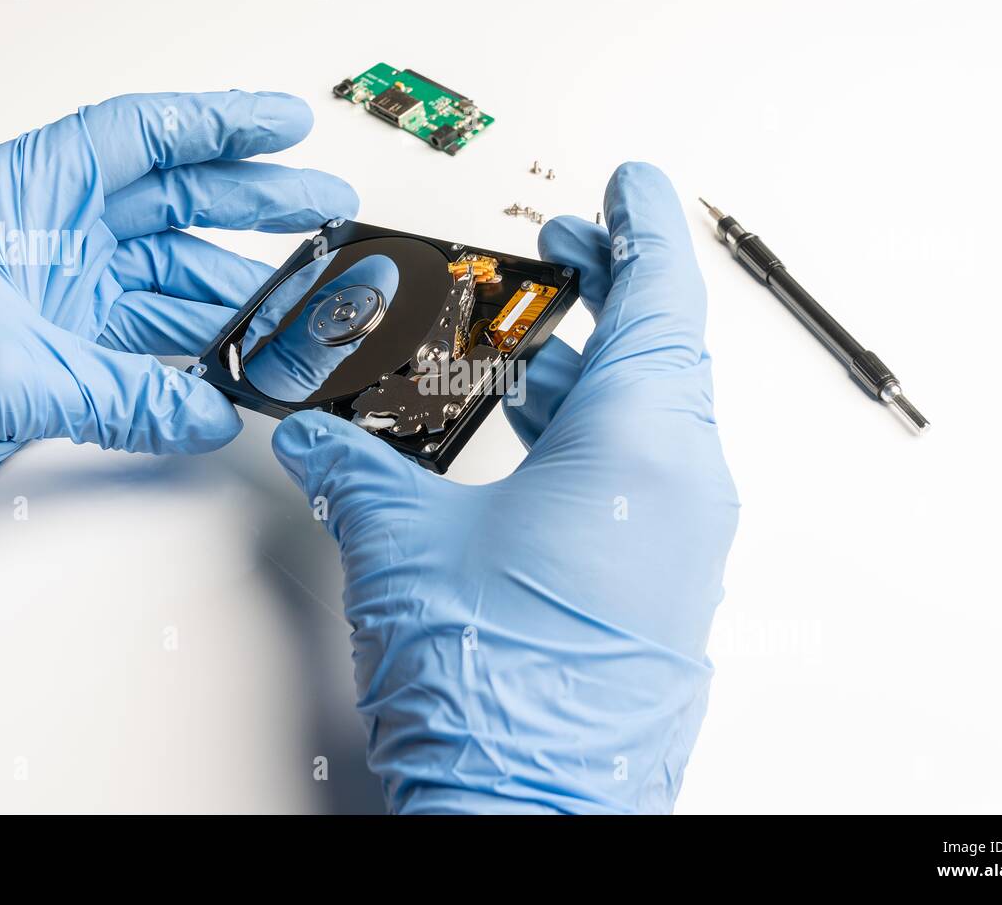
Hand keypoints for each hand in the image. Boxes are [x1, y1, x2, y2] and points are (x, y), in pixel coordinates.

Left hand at [0, 90, 356, 582]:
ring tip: (292, 317)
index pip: (130, 137)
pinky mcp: (53, 355)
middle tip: (321, 210)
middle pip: (165, 203)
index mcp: (8, 199)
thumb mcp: (3, 378)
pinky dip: (190, 362)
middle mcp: (35, 239)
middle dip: (251, 204)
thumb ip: (122, 396)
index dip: (217, 124)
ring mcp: (49, 298)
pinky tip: (230, 373)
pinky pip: (144, 345)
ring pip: (165, 282)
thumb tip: (205, 411)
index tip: (284, 125)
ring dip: (230, 302)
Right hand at [272, 162, 738, 813]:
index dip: (644, 227)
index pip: (664, 298)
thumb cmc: (499, 693)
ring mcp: (682, 543)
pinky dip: (596, 431)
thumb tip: (316, 441)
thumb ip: (356, 472)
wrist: (533, 816)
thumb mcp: (406, 549)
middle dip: (611, 285)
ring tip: (536, 337)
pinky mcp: (661, 585)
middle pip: (662, 349)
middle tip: (566, 247)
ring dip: (595, 365)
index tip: (631, 184)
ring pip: (651, 414)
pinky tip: (536, 432)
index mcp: (644, 450)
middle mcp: (685, 490)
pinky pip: (644, 473)